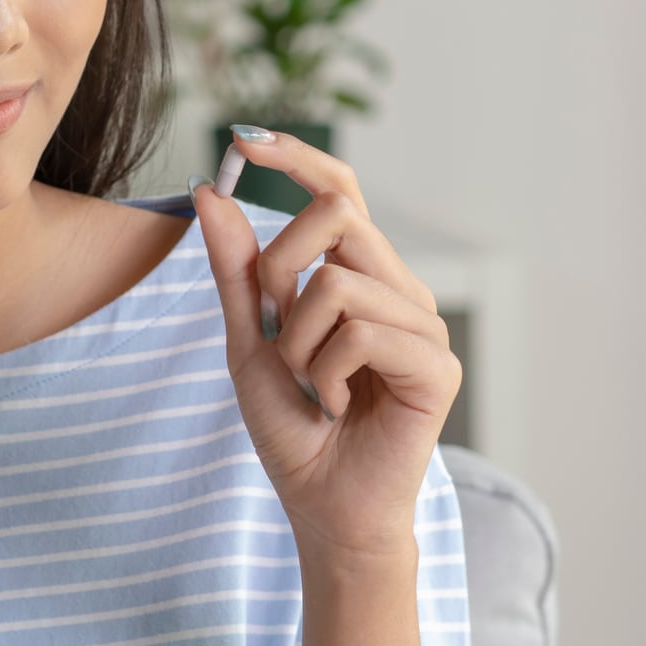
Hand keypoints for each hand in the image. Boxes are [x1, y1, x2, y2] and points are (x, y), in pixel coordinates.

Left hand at [188, 127, 462, 565]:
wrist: (323, 508)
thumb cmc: (294, 430)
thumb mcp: (249, 342)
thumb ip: (236, 270)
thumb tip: (209, 190)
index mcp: (361, 276)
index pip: (341, 189)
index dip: (297, 156)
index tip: (245, 138)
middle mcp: (399, 289)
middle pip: (338, 215)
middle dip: (279, 267)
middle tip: (275, 334)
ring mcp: (424, 326)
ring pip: (339, 283)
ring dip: (299, 344)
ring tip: (314, 387)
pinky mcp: (437, 366)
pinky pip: (362, 332)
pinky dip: (327, 375)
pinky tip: (339, 407)